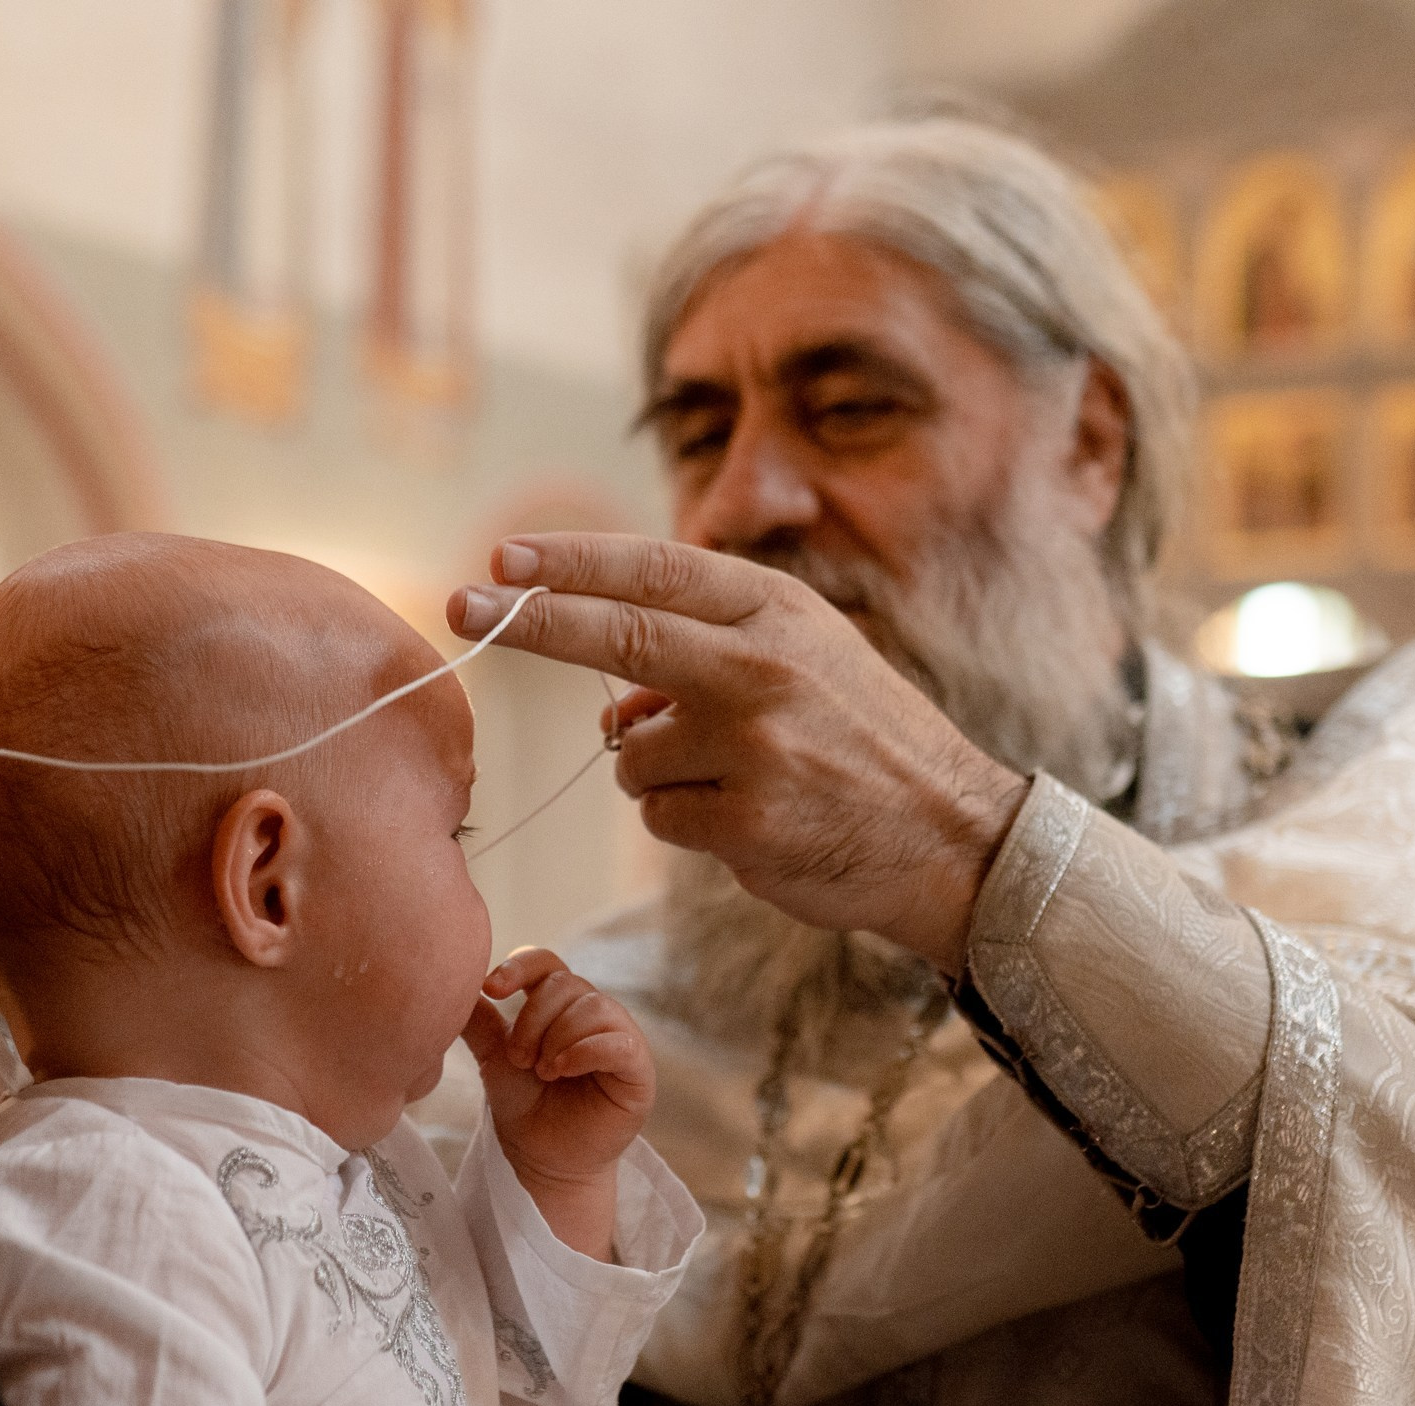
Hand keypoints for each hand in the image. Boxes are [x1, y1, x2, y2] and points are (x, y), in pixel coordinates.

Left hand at [447, 533, 1029, 977]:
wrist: (952, 835)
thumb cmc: (865, 741)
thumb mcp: (807, 657)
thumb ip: (711, 647)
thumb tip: (607, 694)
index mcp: (776, 613)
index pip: (654, 572)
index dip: (570, 564)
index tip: (503, 560)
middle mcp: (762, 666)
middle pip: (617, 633)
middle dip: (529, 620)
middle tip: (463, 607)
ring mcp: (754, 744)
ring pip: (631, 751)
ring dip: (657, 770)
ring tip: (739, 780)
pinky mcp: (745, 820)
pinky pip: (661, 815)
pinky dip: (689, 821)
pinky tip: (752, 820)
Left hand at [462, 949, 652, 1261]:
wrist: (543, 1160)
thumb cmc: (525, 1108)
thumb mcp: (494, 1058)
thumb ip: (480, 1022)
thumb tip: (455, 985)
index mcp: (560, 1005)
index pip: (545, 962)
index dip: (519, 967)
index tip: (490, 989)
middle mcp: (593, 1013)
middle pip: (566, 983)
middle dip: (533, 1019)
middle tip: (519, 1059)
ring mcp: (620, 1037)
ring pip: (593, 1007)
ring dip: (557, 1038)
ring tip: (542, 1072)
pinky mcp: (638, 1068)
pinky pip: (618, 1042)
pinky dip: (585, 1051)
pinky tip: (561, 1070)